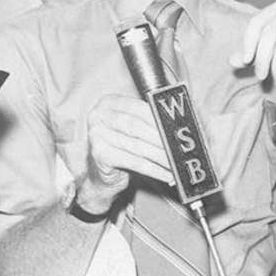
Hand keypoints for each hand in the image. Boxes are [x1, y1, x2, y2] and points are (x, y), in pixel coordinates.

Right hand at [80, 95, 172, 213]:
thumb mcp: (131, 128)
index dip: (159, 118)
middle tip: (179, 147)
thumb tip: (177, 123)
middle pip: (137, 127)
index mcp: (108, 102)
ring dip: (161, 156)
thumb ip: (149, 120)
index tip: (176, 127)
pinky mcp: (99, 156)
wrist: (102, 173)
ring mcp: (96, 136)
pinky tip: (166, 173)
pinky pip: (134, 162)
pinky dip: (154, 169)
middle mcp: (97, 116)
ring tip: (176, 162)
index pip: (138, 108)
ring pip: (137, 146)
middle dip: (161, 138)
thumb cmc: (122, 146)